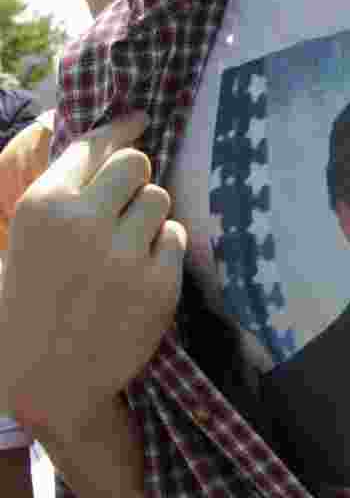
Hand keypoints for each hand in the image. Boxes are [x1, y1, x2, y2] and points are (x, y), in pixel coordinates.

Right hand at [0, 112, 185, 435]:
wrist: (45, 377)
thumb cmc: (32, 296)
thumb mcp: (25, 233)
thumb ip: (63, 185)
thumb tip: (115, 130)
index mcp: (42, 205)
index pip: (95, 146)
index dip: (121, 131)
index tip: (140, 119)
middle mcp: (83, 224)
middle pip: (137, 166)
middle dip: (134, 179)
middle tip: (122, 205)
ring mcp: (124, 256)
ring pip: (160, 200)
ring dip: (147, 216)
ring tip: (123, 245)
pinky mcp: (159, 285)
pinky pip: (176, 237)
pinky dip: (162, 247)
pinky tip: (138, 270)